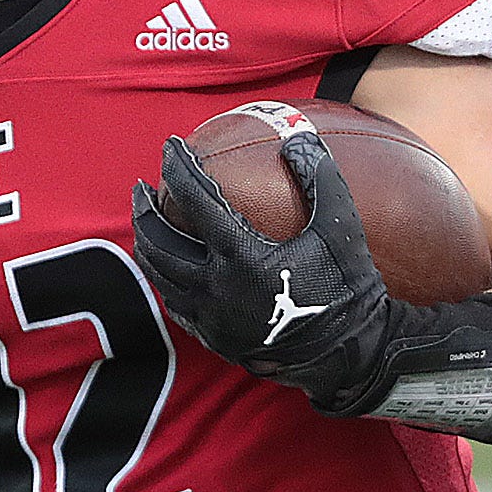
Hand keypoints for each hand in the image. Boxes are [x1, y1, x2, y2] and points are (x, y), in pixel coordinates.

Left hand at [130, 130, 394, 414]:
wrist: (349, 355)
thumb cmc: (348, 287)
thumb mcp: (341, 228)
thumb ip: (319, 177)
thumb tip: (297, 135)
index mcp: (241, 255)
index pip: (195, 199)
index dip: (179, 167)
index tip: (172, 146)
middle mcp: (215, 286)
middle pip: (159, 239)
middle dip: (145, 208)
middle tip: (143, 187)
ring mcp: (210, 316)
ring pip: (159, 273)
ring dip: (147, 243)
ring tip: (147, 222)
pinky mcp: (213, 337)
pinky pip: (174, 302)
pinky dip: (164, 277)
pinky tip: (167, 265)